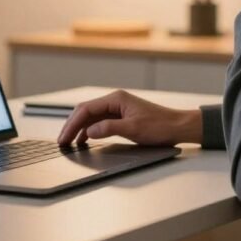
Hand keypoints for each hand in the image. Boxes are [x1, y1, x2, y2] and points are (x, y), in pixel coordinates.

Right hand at [56, 90, 201, 146]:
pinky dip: (89, 130)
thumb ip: (109, 128)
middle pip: (86, 111)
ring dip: (79, 128)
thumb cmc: (160, 126)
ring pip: (91, 116)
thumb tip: (89, 131)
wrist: (178, 126)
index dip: (72, 124)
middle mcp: (115, 101)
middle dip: (72, 125)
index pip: (86, 109)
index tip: (64, 137)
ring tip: (69, 142)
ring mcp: (118, 108)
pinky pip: (99, 121)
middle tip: (62, 141)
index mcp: (116, 99)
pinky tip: (84, 139)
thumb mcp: (133, 129)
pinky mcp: (121, 116)